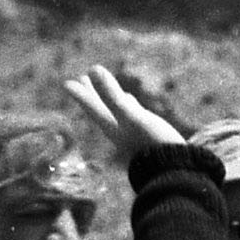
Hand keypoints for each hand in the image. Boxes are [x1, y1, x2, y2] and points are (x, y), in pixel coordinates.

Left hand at [69, 61, 197, 164]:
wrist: (174, 169)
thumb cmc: (152, 143)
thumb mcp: (131, 116)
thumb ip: (111, 96)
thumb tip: (93, 70)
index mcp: (112, 127)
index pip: (92, 107)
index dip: (80, 94)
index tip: (66, 83)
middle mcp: (119, 129)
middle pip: (101, 108)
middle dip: (91, 94)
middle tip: (82, 79)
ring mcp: (133, 131)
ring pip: (116, 110)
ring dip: (108, 97)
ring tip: (104, 87)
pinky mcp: (147, 131)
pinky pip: (133, 113)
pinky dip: (128, 104)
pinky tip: (131, 101)